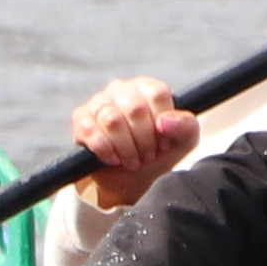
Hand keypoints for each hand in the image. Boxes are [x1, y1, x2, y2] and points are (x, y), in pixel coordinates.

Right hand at [66, 78, 198, 208]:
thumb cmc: (158, 152)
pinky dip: (106, 150)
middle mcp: (121, 89)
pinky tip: (114, 159)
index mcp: (148, 87)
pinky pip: (91, 131)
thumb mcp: (183, 141)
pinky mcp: (81, 119)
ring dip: (126, 147)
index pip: (157, 94)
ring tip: (133, 160)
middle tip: (147, 156)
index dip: (163, 123)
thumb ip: (185, 126)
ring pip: (112, 120)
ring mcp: (98, 102)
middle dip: (144, 139)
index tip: (164, 144)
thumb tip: (164, 122)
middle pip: (135, 108)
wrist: (129, 177)